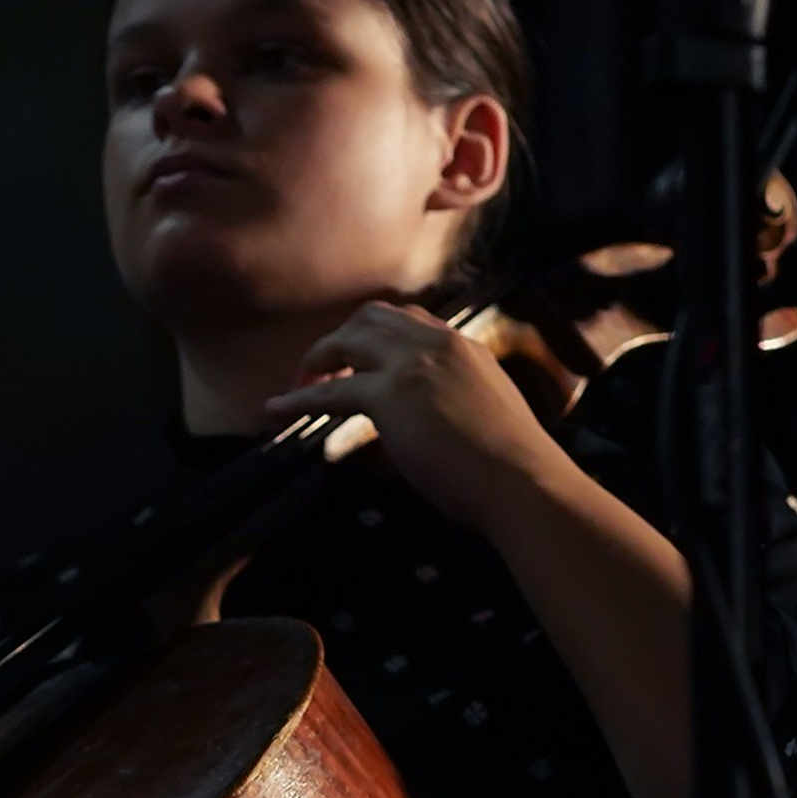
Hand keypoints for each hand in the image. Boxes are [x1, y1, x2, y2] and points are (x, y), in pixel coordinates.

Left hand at [262, 301, 556, 531]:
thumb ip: (453, 404)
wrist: (521, 480)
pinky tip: (275, 410)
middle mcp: (438, 344)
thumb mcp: (483, 415)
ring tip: (295, 386)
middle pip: (372, 317)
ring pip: (349, 338)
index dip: (375, 338)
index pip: (410, 322)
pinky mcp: (390, 395)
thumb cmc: (510, 467)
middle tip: (320, 371)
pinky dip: (296, 398)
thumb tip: (427, 425)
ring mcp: (414, 364)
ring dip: (317, 358)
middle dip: (340, 338)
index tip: (356, 361)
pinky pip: (328, 391)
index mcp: (464, 348)